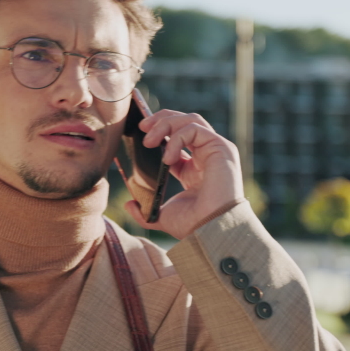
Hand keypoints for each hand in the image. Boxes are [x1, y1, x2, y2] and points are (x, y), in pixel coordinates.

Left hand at [123, 110, 243, 239]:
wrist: (210, 230)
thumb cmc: (193, 226)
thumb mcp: (161, 216)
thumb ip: (144, 211)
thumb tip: (128, 205)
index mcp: (194, 168)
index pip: (177, 138)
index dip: (159, 131)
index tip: (140, 133)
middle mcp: (207, 155)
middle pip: (185, 122)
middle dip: (161, 119)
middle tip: (142, 127)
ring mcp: (215, 150)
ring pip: (190, 120)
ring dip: (166, 124)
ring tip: (149, 141)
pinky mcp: (221, 148)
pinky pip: (195, 129)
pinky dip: (177, 138)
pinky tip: (167, 158)